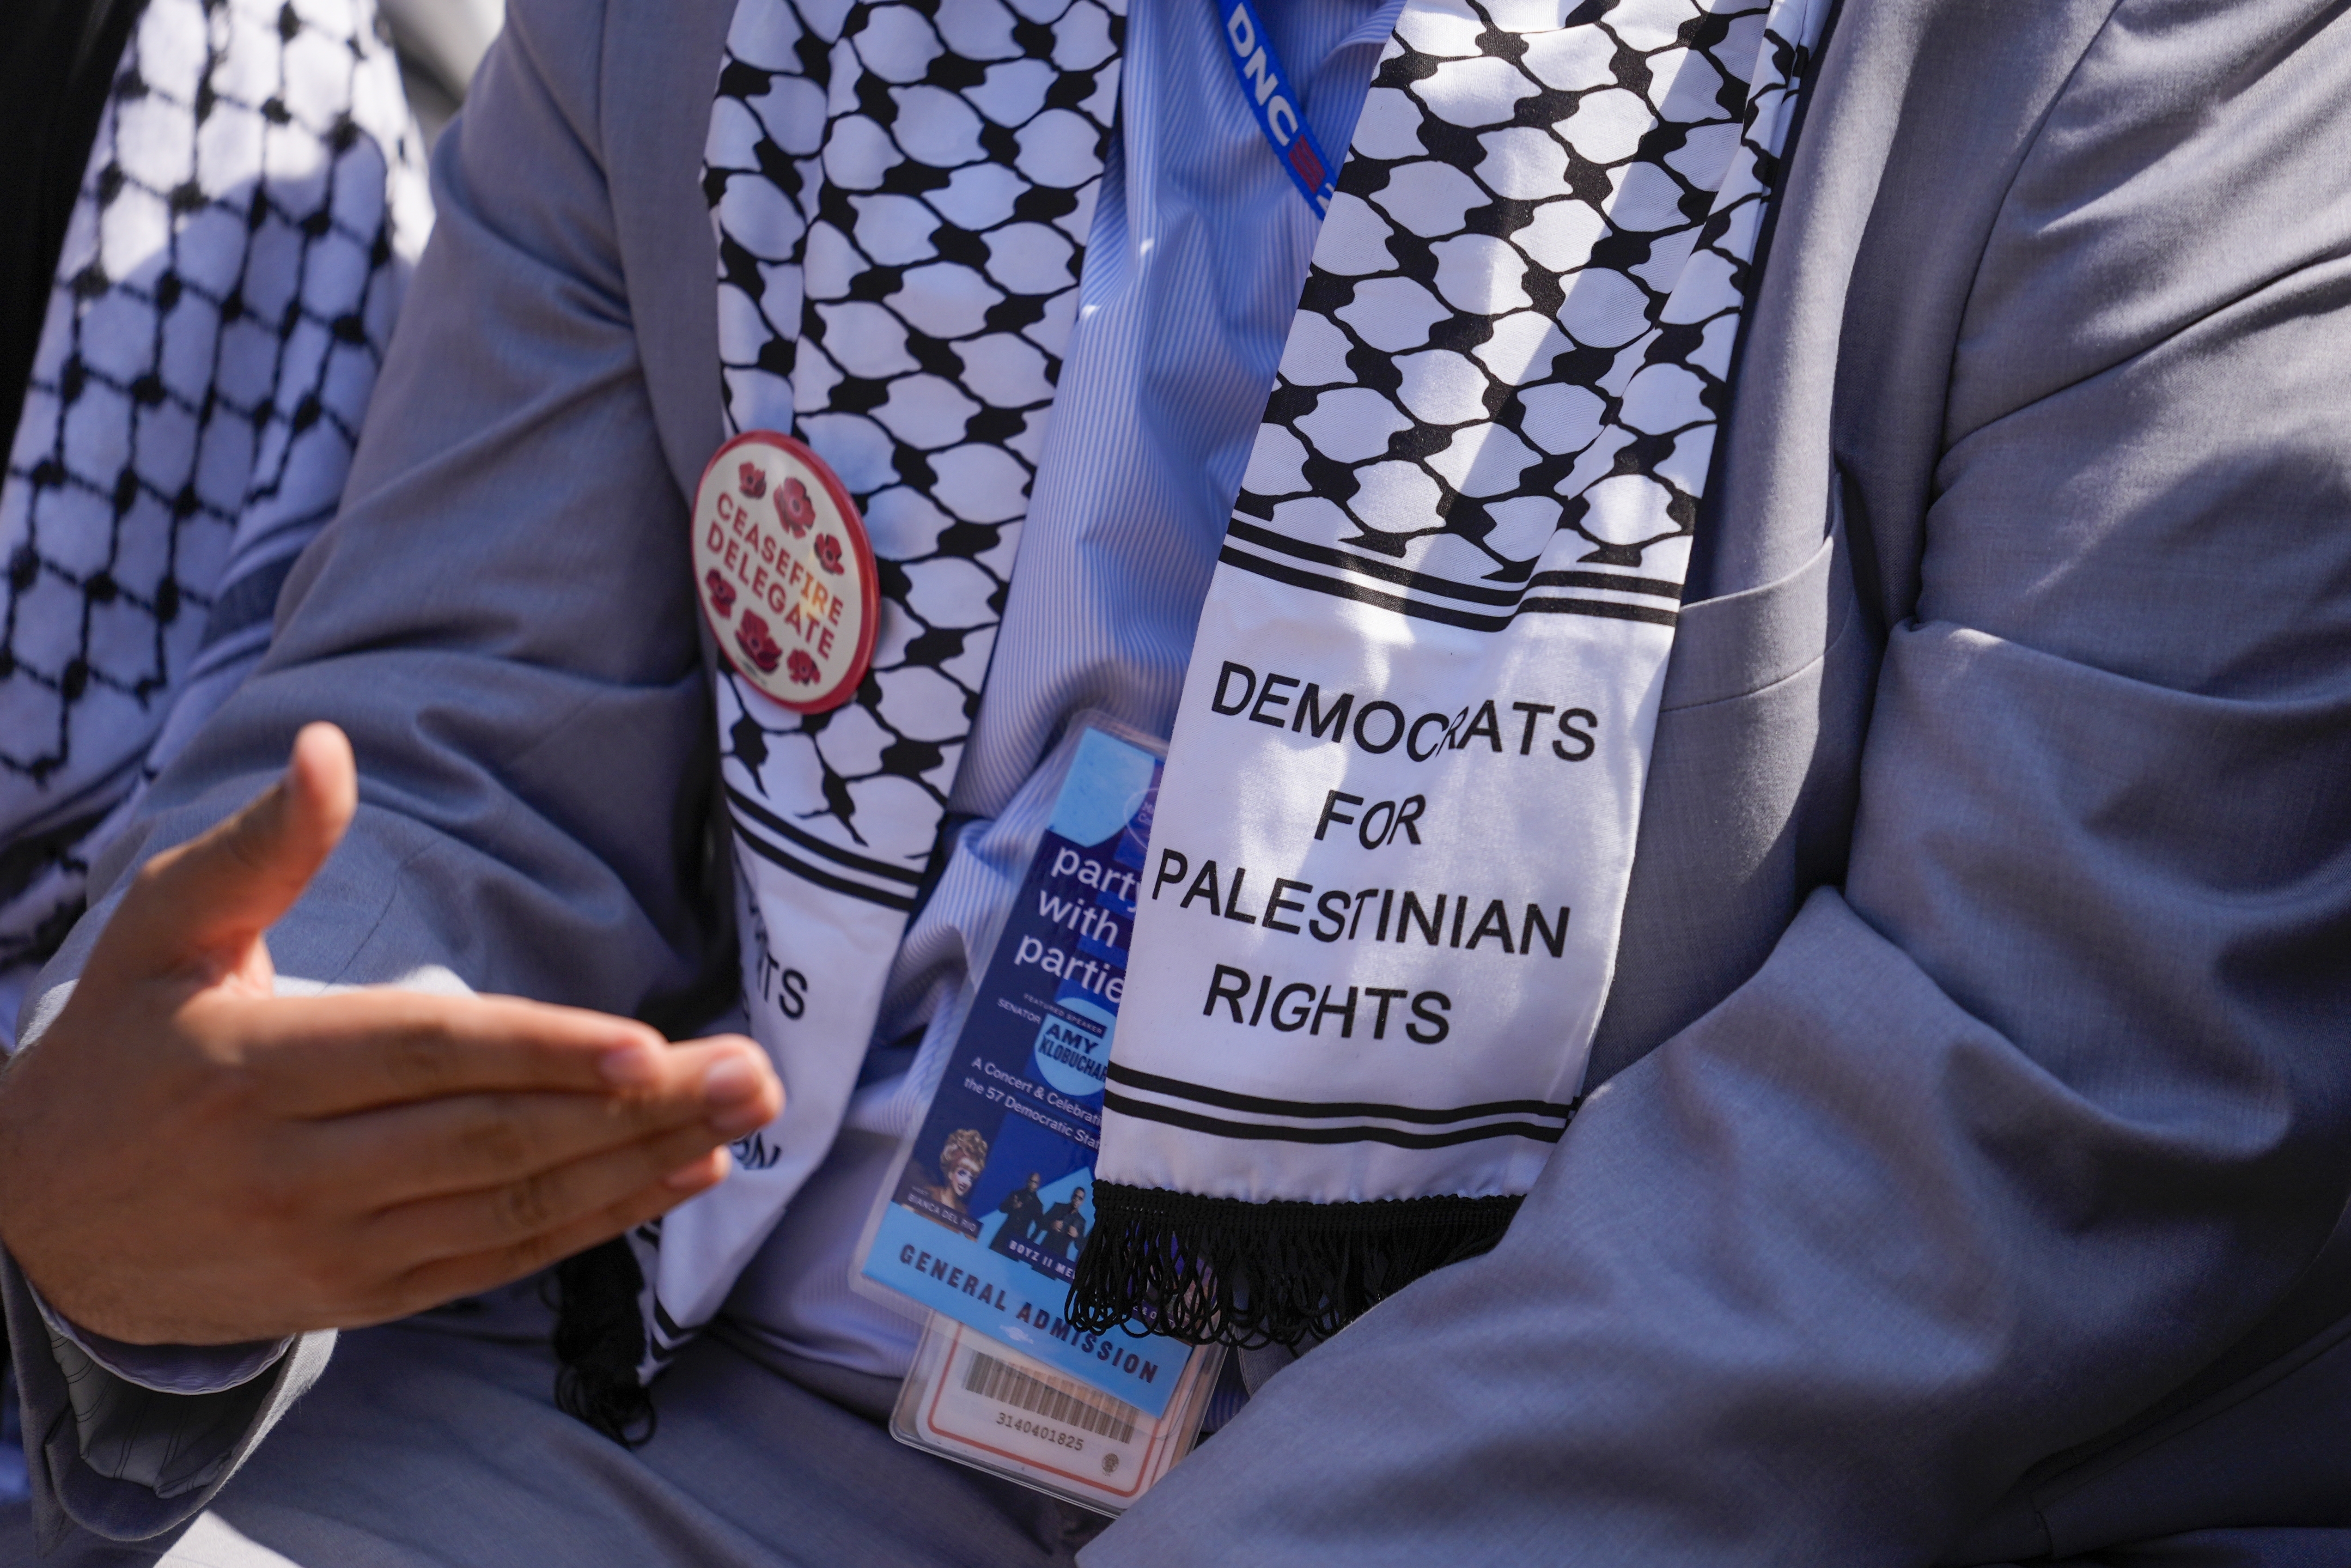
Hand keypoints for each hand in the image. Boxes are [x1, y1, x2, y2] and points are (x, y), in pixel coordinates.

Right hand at [0, 724, 781, 1345]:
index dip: (545, 1052)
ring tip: (742, 1119)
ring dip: (641, 1164)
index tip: (651, 1045)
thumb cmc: (119, 1054)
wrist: (32, 1234)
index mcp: (257, 1067)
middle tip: (752, 1074)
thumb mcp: (161, 933)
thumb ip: (260, 847)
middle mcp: (301, 1168)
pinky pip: (499, 1259)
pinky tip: (678, 1179)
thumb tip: (330, 749)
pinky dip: (597, 1223)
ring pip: (515, 1206)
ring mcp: (336, 1246)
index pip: (431, 1053)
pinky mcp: (362, 1294)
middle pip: (498, 1136)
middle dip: (637, 1108)